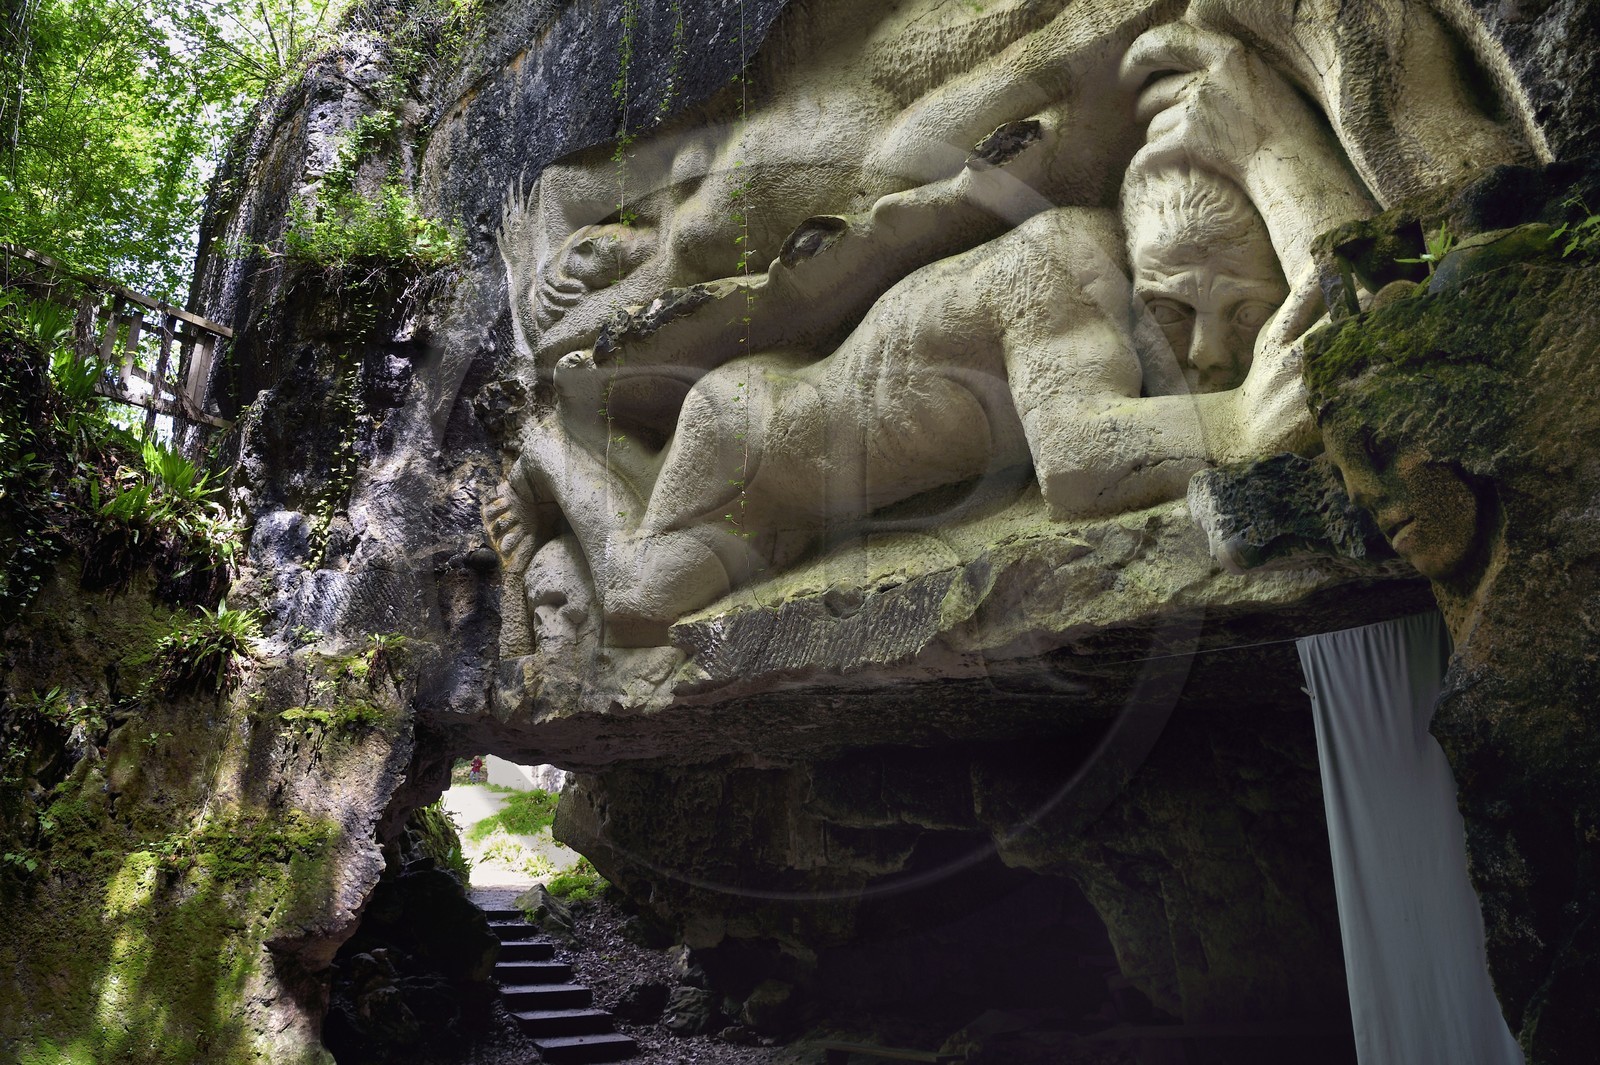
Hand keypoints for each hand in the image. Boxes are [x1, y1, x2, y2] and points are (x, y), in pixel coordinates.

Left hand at [1119, 23, 1315, 182]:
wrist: (1291, 163)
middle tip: (1138, 112)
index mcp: (1228, 52)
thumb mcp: (1254, 76)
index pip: (1167, 38)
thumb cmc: (1275, 123)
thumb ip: (1218, 62)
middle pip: (1155, 90)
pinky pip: (1150, 150)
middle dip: (1142, 105)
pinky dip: (1147, 161)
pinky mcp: (1190, 139)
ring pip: (1152, 123)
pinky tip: (1149, 166)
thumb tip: (1174, 59)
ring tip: (1173, 144)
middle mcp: (1212, 75)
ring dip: (1156, 135)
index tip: (1128, 69)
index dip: (1139, 54)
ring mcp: (1200, 107)